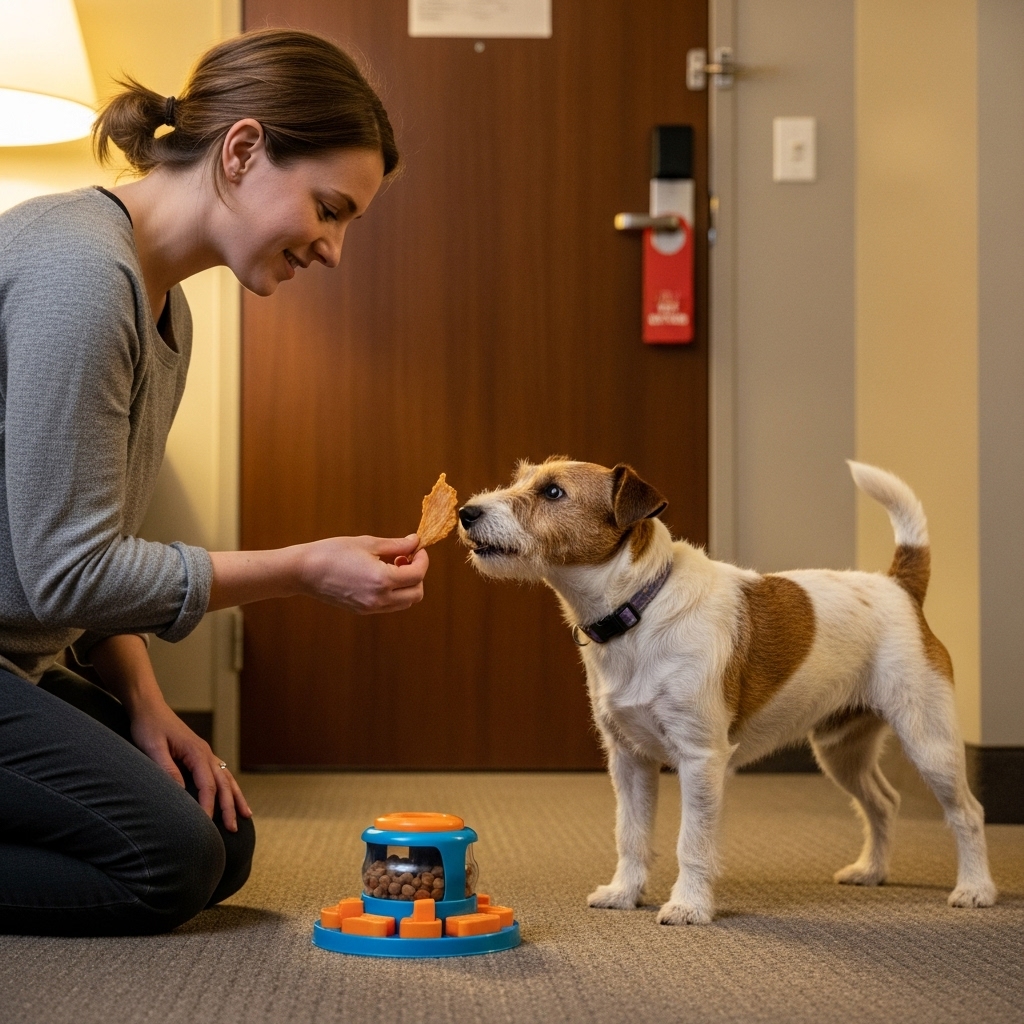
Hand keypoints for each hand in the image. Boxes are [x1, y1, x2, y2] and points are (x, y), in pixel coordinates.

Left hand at [130, 696, 251, 830]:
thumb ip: (168, 770)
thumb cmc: (149, 727)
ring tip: (246, 815)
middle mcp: (206, 753)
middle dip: (229, 807)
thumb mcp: (153, 748)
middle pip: (223, 784)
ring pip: (227, 778)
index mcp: (197, 752)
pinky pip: (220, 773)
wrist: (149, 707)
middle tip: (232, 829)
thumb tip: (181, 795)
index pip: (208, 785)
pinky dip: (229, 787)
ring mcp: (205, 753)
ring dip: (236, 798)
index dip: (208, 807)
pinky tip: (232, 795)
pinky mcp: (199, 754)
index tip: (206, 826)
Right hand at [298, 534, 428, 612]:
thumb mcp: (368, 543)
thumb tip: (415, 542)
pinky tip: (381, 575)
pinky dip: (394, 592)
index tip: (418, 548)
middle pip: (416, 593)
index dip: (423, 560)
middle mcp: (379, 599)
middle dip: (418, 575)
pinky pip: (390, 605)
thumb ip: (396, 545)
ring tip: (392, 565)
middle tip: (405, 557)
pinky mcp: (363, 611)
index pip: (417, 574)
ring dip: (407, 585)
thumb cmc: (333, 552)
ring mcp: (371, 608)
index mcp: (382, 580)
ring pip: (405, 602)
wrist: (304, 571)